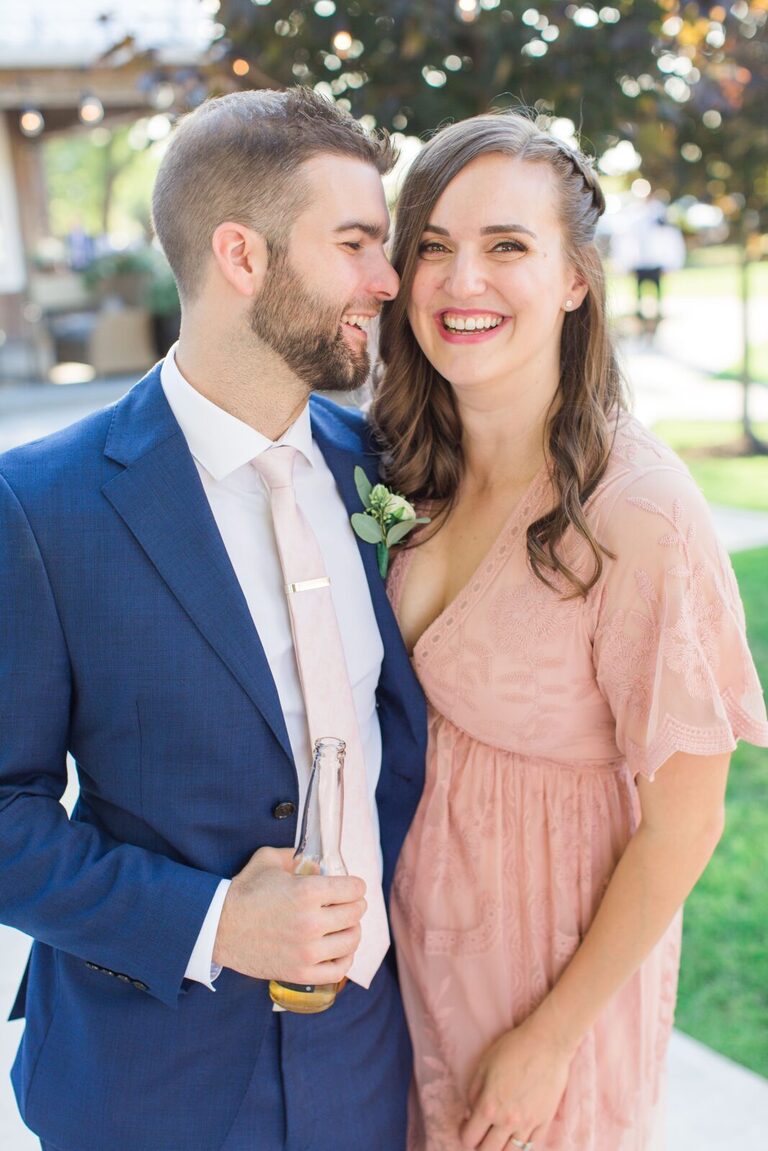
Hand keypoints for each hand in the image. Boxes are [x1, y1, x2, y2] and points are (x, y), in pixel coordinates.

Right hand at [213, 846, 366, 982]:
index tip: (353, 887)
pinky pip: (338, 970)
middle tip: (349, 905)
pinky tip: (339, 951)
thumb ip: (296, 856)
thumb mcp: (268, 860)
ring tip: (345, 927)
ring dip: (352, 931)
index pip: (354, 889)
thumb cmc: (244, 892)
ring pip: (351, 941)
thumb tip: (318, 865)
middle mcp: (311, 922)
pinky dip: (345, 959)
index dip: (356, 885)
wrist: (219, 927)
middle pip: (356, 913)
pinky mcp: (300, 972)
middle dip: (355, 905)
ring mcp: (307, 950)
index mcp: (308, 891)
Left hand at [460, 1006, 574, 1150]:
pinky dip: (521, 1142)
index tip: (466, 1125)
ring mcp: (528, 1124)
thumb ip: (474, 1093)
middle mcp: (508, 1121)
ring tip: (498, 1136)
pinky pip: (531, 1144)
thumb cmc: (513, 1049)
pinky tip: (516, 1131)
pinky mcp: (545, 1121)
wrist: (547, 1043)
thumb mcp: (483, 1065)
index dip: (465, 1134)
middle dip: (480, 1145)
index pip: (470, 1138)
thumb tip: (471, 1112)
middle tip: (480, 1134)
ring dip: (500, 1148)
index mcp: (489, 1107)